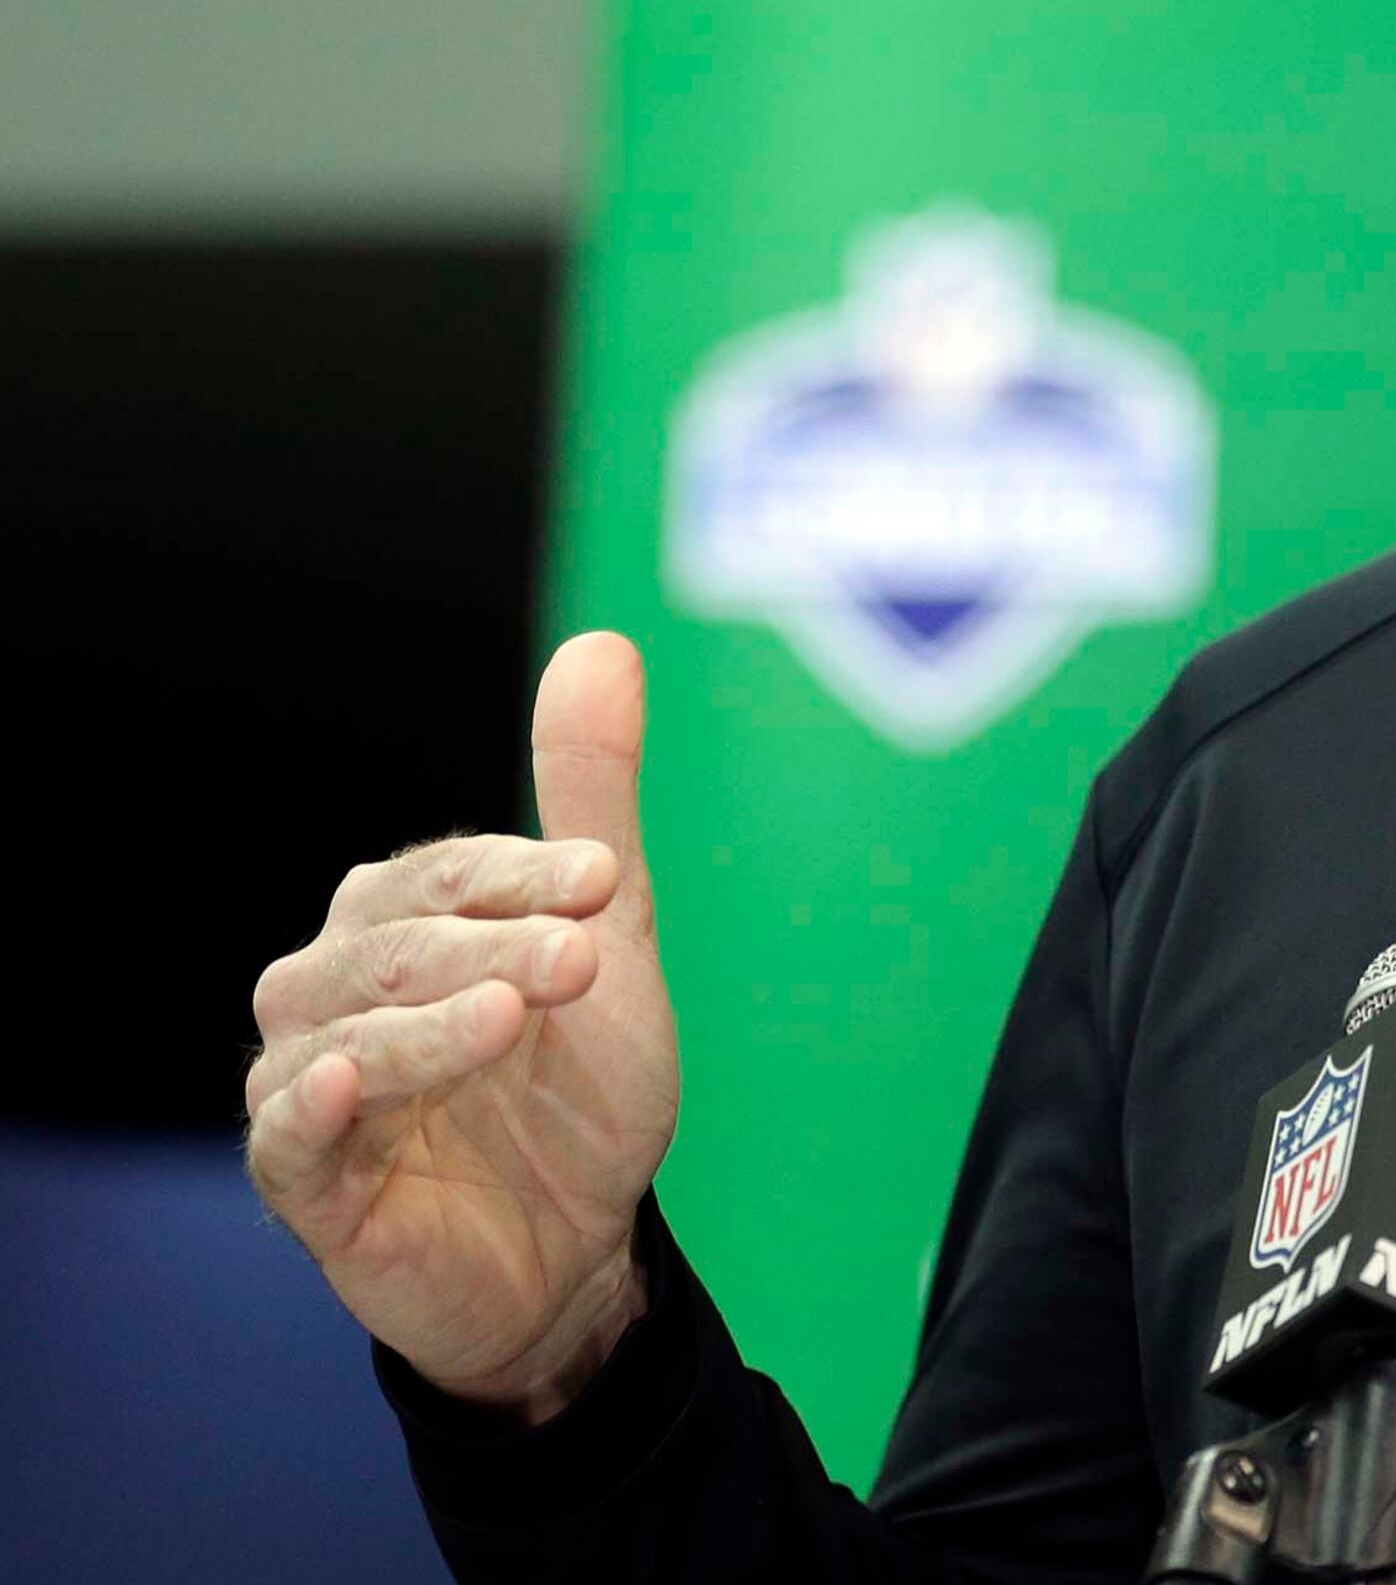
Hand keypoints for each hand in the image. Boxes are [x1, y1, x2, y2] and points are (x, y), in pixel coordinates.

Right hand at [244, 631, 681, 1420]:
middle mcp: (334, 992)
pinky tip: (354, 1079)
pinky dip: (315, 1104)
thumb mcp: (607, 939)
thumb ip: (591, 801)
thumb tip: (603, 646)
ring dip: (433, 1020)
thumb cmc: (577, 1089)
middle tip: (588, 957)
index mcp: (396, 924)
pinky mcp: (308, 1183)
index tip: (609, 880)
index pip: (440, 874)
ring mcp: (313, 1086)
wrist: (582, 1248)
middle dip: (495, 946)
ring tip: (514, 1017)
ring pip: (345, 1032)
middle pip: (393, 946)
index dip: (521, 871)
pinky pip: (287, 1134)